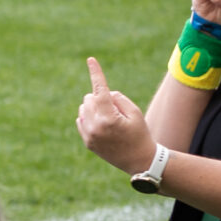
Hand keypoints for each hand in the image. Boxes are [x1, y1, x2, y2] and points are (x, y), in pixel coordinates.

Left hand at [77, 57, 158, 174]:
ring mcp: (89, 135)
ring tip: (110, 120)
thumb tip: (103, 93)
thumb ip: (118, 98)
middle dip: (100, 97)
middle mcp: (95, 126)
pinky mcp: (87, 141)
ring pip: (84, 107)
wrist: (139, 160)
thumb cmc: (140, 133)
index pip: (100, 89)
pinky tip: (103, 126)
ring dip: (94, 107)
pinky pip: (81, 119)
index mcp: (108, 117)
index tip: (90, 59)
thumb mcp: (135, 112)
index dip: (96, 73)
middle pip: (89, 98)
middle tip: (115, 110)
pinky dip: (89, 117)